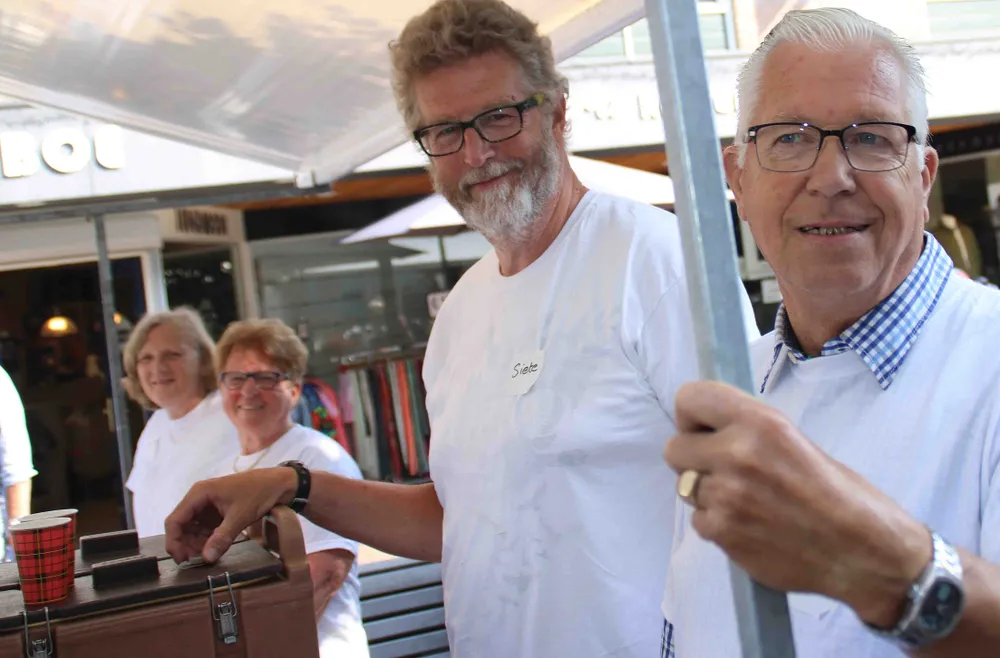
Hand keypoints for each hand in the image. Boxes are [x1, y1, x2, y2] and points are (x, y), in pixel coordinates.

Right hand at [165, 467, 296, 563]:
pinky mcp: (217, 510)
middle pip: (182, 526)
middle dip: (186, 544)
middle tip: (197, 561)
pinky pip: (205, 528)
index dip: (174, 541)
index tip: (181, 560)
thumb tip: (206, 558)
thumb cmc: (259, 493)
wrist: (280, 483)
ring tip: (209, 554)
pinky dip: (207, 539)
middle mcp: (199, 498)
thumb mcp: (240, 516)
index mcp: (199, 493)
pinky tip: (215, 547)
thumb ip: (222, 537)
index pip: (174, 520)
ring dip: (197, 543)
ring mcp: (208, 504)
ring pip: (193, 528)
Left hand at [664, 381, 931, 627]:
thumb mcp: (793, 437)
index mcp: (760, 422)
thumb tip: (703, 426)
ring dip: (708, 494)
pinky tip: (751, 526)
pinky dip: (718, 524)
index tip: (702, 429)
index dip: (691, 416)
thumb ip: (746, 429)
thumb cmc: (837, 491)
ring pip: (686, 486)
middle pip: (674, 448)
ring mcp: (726, 496)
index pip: (689, 398)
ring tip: (747, 501)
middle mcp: (737, 454)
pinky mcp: (722, 532)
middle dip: (694, 459)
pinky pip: (699, 520)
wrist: (862, 550)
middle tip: (725, 469)